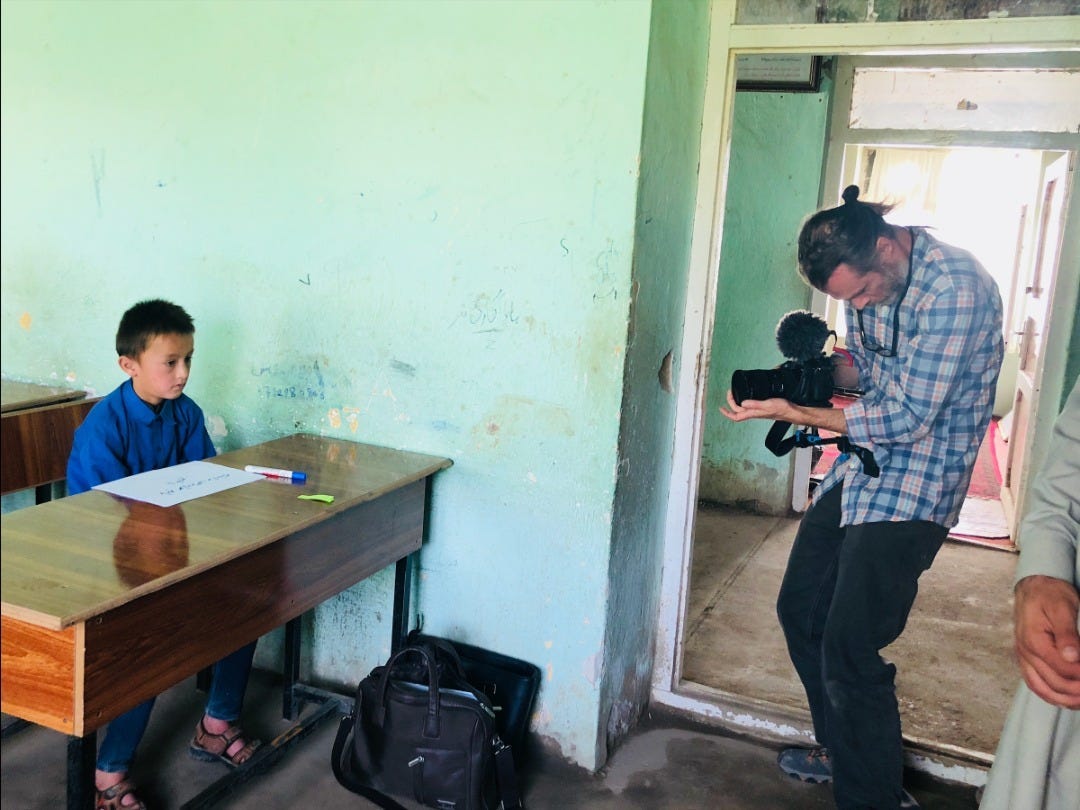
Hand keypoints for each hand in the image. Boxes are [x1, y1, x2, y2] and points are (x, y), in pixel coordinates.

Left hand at [719, 390, 792, 422]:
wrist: (791, 410)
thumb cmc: (781, 409)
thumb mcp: (767, 404)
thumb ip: (755, 404)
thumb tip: (742, 403)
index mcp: (753, 413)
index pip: (736, 416)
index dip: (727, 413)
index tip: (721, 407)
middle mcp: (754, 412)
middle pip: (738, 410)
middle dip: (731, 402)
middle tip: (730, 392)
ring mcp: (758, 410)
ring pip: (743, 407)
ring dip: (737, 401)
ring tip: (734, 393)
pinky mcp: (762, 407)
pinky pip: (750, 405)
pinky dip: (745, 400)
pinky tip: (746, 395)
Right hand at [1014, 574, 1079, 708]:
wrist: (1034, 587)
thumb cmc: (1050, 594)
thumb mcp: (1062, 607)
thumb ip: (1067, 633)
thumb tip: (1073, 657)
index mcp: (1034, 640)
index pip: (1062, 669)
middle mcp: (1025, 651)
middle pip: (1054, 683)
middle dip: (1077, 691)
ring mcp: (1023, 656)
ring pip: (1043, 689)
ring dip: (1065, 699)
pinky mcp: (1025, 658)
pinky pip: (1034, 684)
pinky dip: (1050, 695)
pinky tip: (1064, 699)